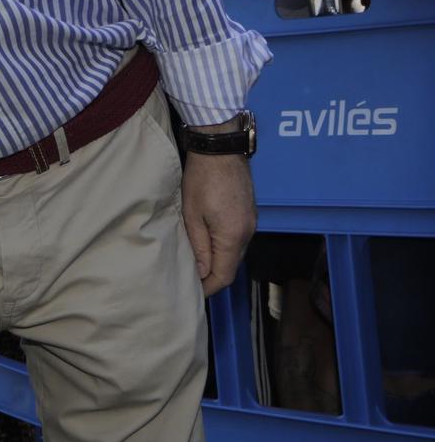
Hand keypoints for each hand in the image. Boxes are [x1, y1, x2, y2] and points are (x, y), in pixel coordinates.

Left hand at [180, 148, 255, 294]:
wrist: (220, 150)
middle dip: (212, 276)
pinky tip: (208, 244)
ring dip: (218, 261)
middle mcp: (248, 233)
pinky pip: (237, 239)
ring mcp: (251, 222)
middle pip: (231, 265)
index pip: (224, 274)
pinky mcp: (249, 213)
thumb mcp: (192, 215)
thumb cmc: (202, 180)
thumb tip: (201, 273)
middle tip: (190, 280)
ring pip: (235, 252)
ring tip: (196, 264)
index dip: (208, 287)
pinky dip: (223, 247)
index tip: (192, 292)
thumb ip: (198, 246)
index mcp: (233, 236)